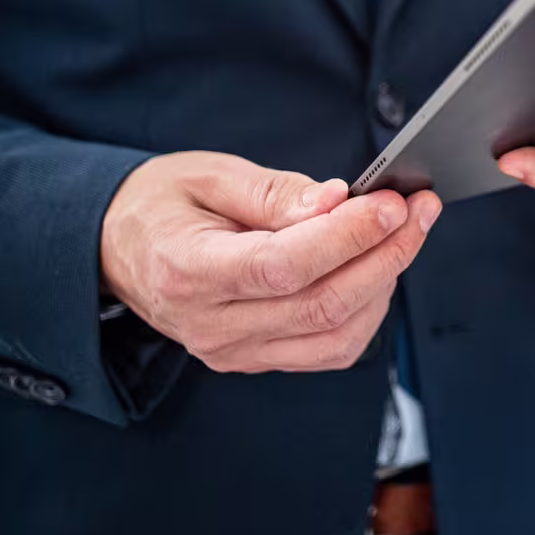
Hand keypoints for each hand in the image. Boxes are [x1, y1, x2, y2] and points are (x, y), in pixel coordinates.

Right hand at [100, 151, 441, 372]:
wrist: (114, 247)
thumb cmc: (158, 203)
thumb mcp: (208, 175)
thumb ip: (275, 194)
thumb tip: (338, 202)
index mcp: (187, 271)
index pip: (285, 265)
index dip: (348, 236)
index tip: (393, 203)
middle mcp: (210, 324)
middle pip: (322, 304)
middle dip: (387, 254)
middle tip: (419, 210)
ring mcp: (232, 351)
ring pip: (335, 336)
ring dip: (384, 285)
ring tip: (403, 234)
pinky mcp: (252, 359)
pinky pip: (326, 350)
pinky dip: (364, 313)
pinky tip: (375, 269)